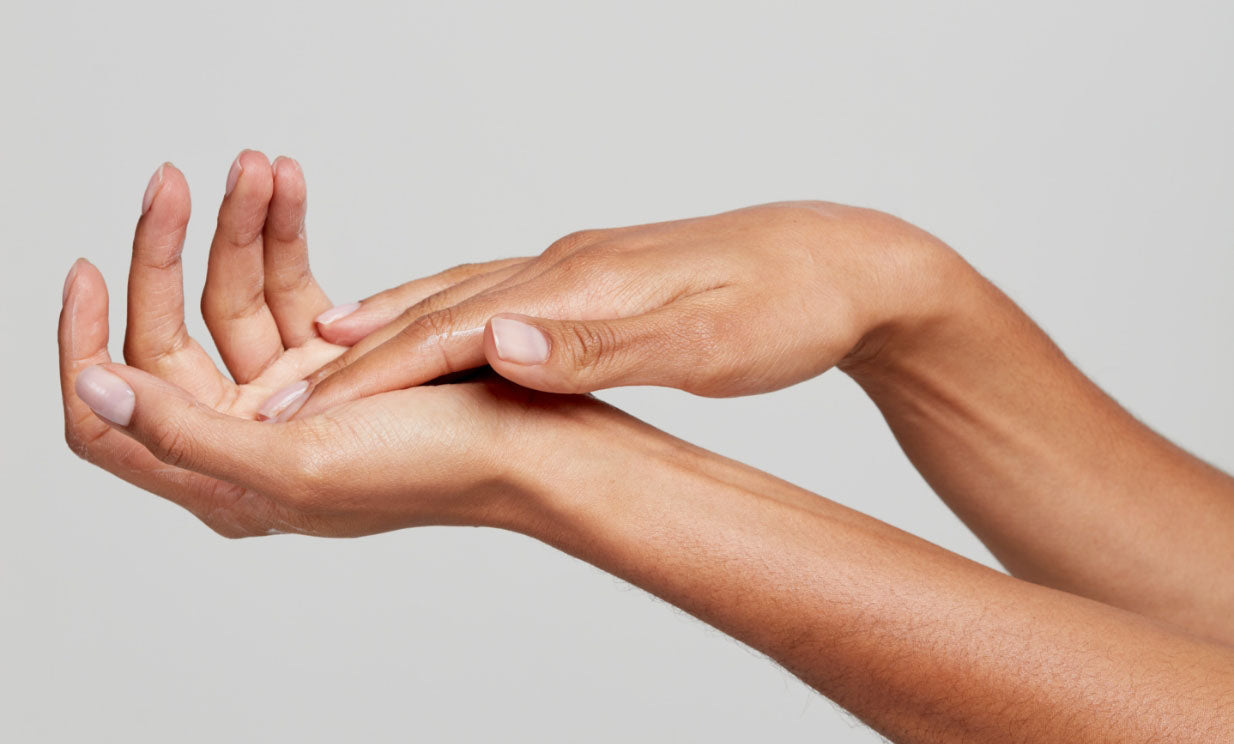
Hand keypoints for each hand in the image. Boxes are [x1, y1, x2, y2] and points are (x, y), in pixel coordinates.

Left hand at [59, 153, 575, 536]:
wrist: (534, 445)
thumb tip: (91, 387)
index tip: (84, 275)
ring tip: (260, 167)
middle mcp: (248, 438)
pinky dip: (287, 236)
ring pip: (237, 297)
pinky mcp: (339, 356)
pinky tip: (288, 189)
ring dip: (242, 227)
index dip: (80, 348)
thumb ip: (183, 436)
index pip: (109, 422)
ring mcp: (293, 394)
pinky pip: (293, 285)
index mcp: (223, 481)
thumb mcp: (294, 466)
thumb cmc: (431, 471)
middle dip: (170, 254)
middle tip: (174, 183)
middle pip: (172, 337)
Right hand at [286, 201, 963, 418]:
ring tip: (326, 352)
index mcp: (579, 286)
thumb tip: (494, 340)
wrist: (842, 262)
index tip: (300, 411)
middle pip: (438, 309)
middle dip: (356, 357)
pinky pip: (496, 292)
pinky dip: (446, 311)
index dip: (371, 376)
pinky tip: (437, 325)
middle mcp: (565, 267)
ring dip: (391, 326)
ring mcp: (578, 268)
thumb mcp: (700, 342)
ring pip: (461, 293)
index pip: (449, 331)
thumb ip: (593, 349)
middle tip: (279, 395)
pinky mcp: (596, 278)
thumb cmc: (782, 307)